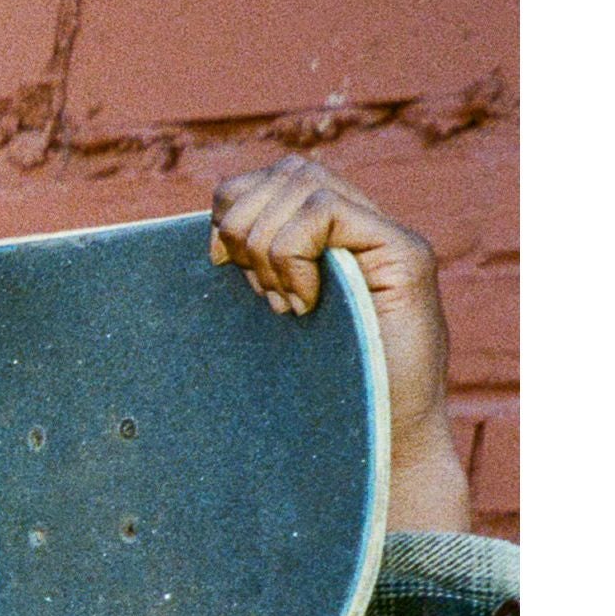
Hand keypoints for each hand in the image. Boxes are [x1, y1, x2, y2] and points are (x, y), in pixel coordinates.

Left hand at [210, 160, 473, 534]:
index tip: (218, 265)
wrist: (378, 445)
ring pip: (304, 182)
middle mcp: (364, 230)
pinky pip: (326, 211)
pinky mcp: (406, 256)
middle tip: (251, 288)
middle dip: (245, 220)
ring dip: (268, 242)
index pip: (274, 179)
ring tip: (280, 303)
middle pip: (288, 170)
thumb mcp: (269, 324)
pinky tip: (302, 303)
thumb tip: (208, 240)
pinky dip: (294, 253)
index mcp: (330, 241)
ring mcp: (388, 240)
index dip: (233, 206)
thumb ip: (257, 275)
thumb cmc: (318, 397)